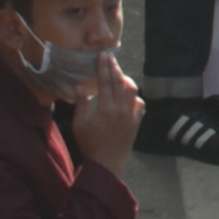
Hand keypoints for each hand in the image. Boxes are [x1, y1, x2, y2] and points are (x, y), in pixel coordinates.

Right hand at [72, 57, 142, 171]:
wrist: (107, 162)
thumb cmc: (89, 144)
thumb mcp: (79, 125)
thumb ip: (81, 104)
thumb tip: (79, 85)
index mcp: (105, 107)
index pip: (105, 82)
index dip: (104, 67)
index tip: (103, 56)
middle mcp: (121, 108)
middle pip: (119, 82)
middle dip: (114, 68)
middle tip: (110, 58)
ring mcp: (131, 114)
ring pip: (132, 90)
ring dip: (125, 80)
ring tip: (118, 75)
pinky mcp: (137, 121)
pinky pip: (139, 103)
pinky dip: (134, 97)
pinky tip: (128, 95)